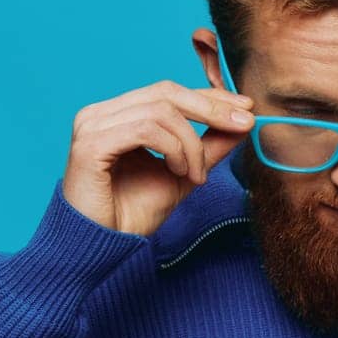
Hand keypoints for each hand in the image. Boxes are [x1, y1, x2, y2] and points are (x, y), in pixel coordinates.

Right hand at [63, 81, 255, 236]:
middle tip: (243, 125)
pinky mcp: (90, 144)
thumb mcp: (185, 173)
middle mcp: (102, 114)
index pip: (170, 92)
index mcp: (120, 115)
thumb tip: (243, 122)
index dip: (210, 96)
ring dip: (191, 144)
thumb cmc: (135, 212)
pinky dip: (172, 150)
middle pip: (166, 92)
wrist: (106, 245)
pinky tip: (178, 172)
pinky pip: (145, 130)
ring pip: (161, 112)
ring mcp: (92, 126)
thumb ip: (210, 147)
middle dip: (212, 108)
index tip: (247, 107)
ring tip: (196, 174)